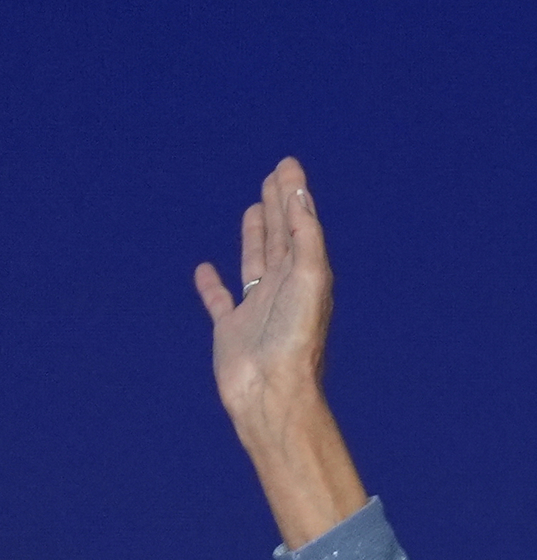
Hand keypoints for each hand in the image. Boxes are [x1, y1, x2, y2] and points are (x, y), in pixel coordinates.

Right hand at [194, 158, 366, 546]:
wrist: (273, 393)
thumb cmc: (295, 340)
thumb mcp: (307, 279)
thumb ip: (304, 237)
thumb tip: (300, 193)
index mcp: (307, 279)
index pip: (301, 226)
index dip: (294, 196)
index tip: (288, 166)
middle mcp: (285, 290)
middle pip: (281, 238)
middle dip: (279, 206)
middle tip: (276, 175)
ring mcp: (258, 310)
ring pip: (255, 261)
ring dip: (255, 235)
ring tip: (254, 208)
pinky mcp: (231, 331)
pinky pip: (219, 300)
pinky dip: (211, 284)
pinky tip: (204, 269)